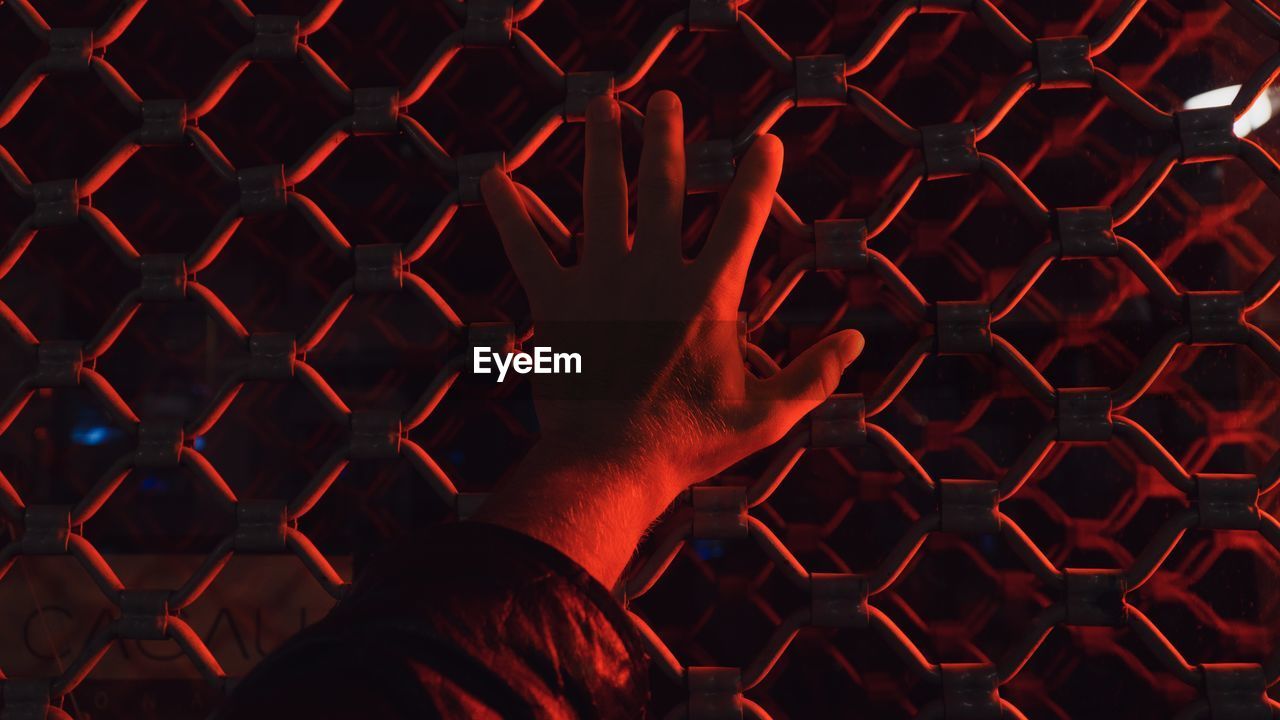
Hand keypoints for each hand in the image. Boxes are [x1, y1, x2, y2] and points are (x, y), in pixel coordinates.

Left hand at [474, 92, 862, 586]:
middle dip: (666, 138)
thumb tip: (859, 339)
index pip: (742, 220)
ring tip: (602, 105)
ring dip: (602, 147)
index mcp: (707, 296)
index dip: (759, 177)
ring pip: (599, 198)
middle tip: (668, 100)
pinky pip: (528, 249)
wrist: (611, 467)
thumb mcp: (768, 416)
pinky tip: (496, 179)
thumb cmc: (690, 444)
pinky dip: (511, 214)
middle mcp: (653, 273)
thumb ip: (815, 375)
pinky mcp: (554, 304)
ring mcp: (600, 283)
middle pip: (662, 188)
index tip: (768, 142)